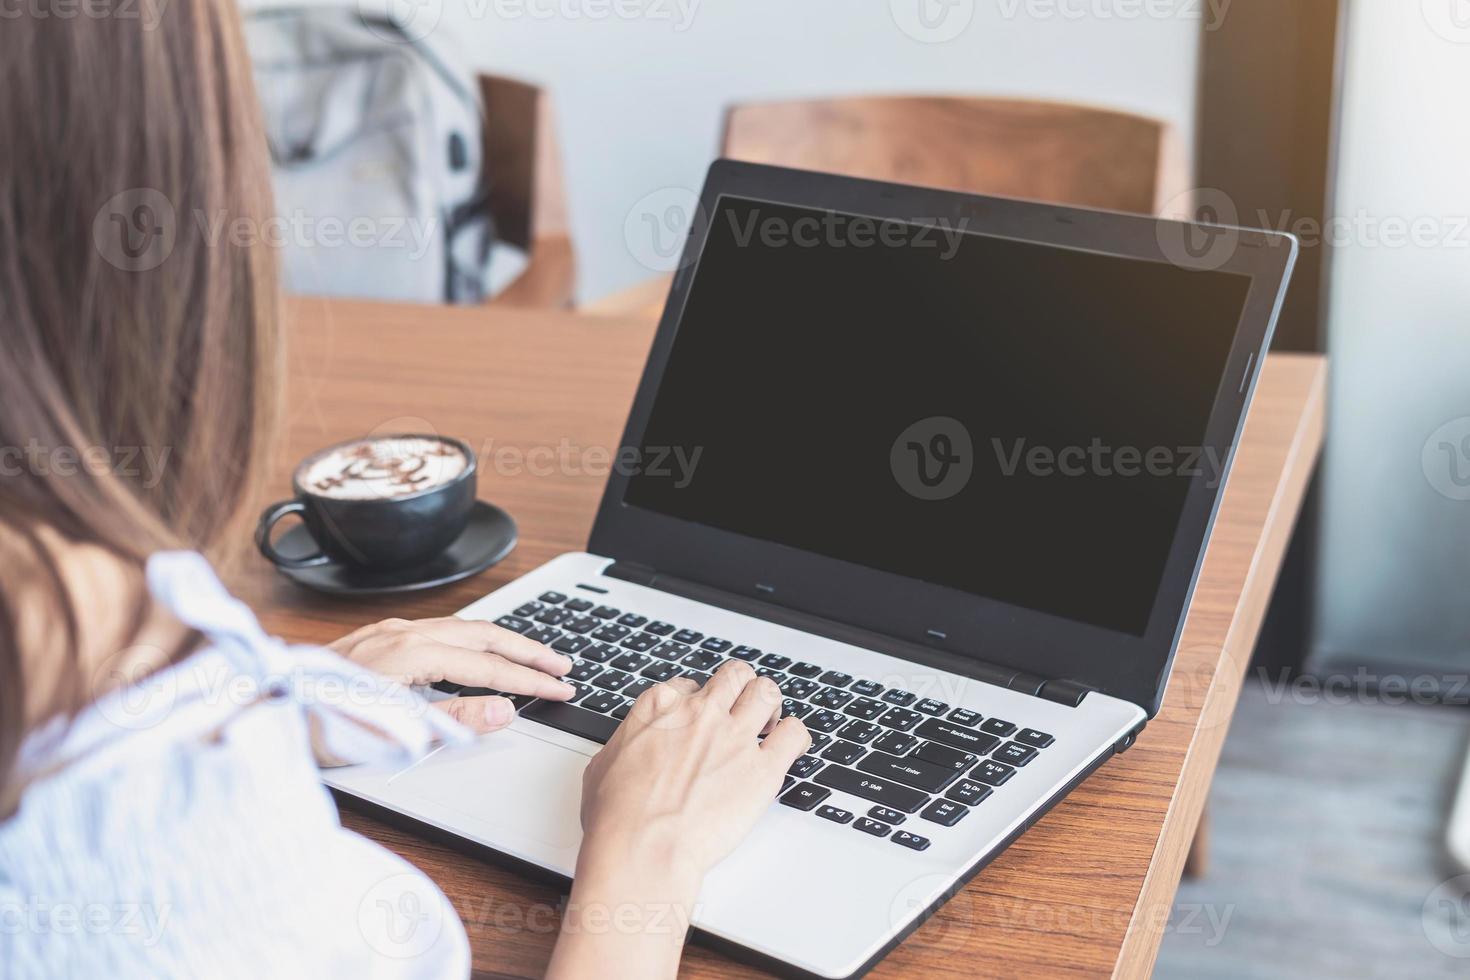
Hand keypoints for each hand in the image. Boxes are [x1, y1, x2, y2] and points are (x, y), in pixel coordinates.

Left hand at [329, 617, 574, 732]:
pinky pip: (441, 628)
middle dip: (528, 649)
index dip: (529, 680)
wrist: (256, 707)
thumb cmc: (313, 726)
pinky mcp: (377, 636)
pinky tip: (478, 649)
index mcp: (409, 652)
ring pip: (463, 627)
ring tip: (532, 655)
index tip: (561, 690)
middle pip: (483, 634)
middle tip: (563, 666)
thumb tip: (504, 711)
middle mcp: (400, 632)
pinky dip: (474, 638)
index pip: (488, 666)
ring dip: (503, 640)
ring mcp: (387, 630)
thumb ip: (452, 722)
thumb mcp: (388, 734)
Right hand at [546, 660, 809, 979]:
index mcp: (660, 707)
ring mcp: (734, 737)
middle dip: (739, 688)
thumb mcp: (602, 766)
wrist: (642, 851)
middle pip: (733, 675)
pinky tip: (788, 747)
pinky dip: (796, 736)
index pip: (689, 684)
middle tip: (740, 709)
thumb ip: (627, 743)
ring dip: (769, 704)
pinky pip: (795, 734)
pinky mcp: (762, 768)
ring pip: (766, 692)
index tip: (700, 719)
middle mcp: (700, 713)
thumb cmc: (617, 819)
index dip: (697, 702)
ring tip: (768, 723)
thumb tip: (633, 744)